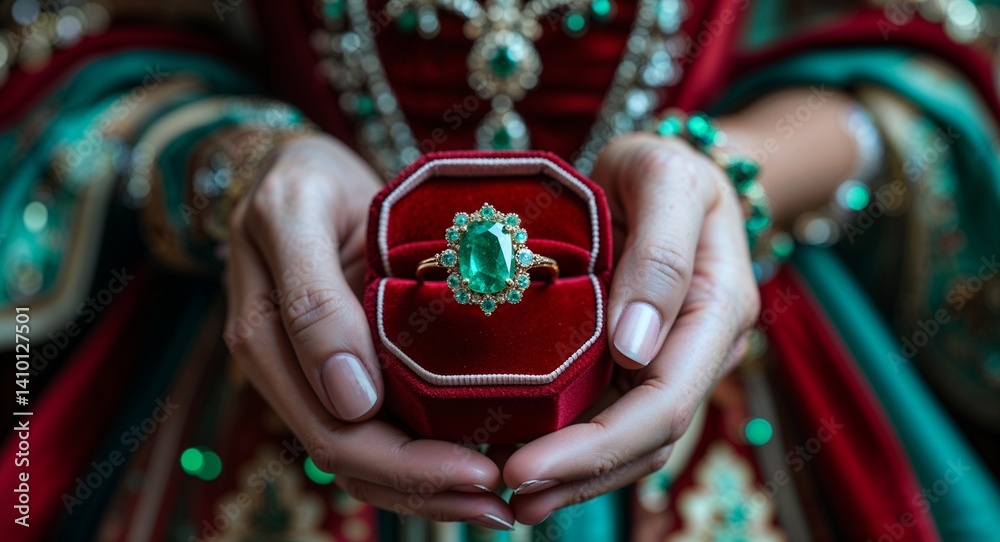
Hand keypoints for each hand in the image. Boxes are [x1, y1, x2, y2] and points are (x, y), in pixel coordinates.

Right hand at [224, 134, 513, 527]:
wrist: (295, 169)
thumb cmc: (299, 179)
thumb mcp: (295, 213)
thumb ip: (311, 300)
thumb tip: (351, 400)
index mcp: (269, 342)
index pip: (337, 434)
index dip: (410, 466)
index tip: (481, 471)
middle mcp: (291, 373)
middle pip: (357, 462)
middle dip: (431, 490)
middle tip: (504, 503)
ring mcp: (317, 377)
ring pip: (368, 463)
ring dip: (432, 492)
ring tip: (499, 504)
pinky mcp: (348, 369)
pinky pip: (381, 433)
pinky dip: (426, 460)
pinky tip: (478, 464)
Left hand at [502, 133, 760, 522]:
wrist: (664, 171)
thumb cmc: (664, 166)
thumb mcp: (665, 180)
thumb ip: (660, 256)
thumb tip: (634, 348)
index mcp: (715, 311)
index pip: (663, 403)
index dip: (597, 447)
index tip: (524, 468)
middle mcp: (696, 349)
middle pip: (646, 438)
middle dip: (580, 476)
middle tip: (510, 496)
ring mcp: (667, 361)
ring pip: (629, 441)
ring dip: (575, 477)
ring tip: (513, 497)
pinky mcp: (634, 363)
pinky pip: (608, 416)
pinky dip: (569, 446)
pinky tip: (522, 456)